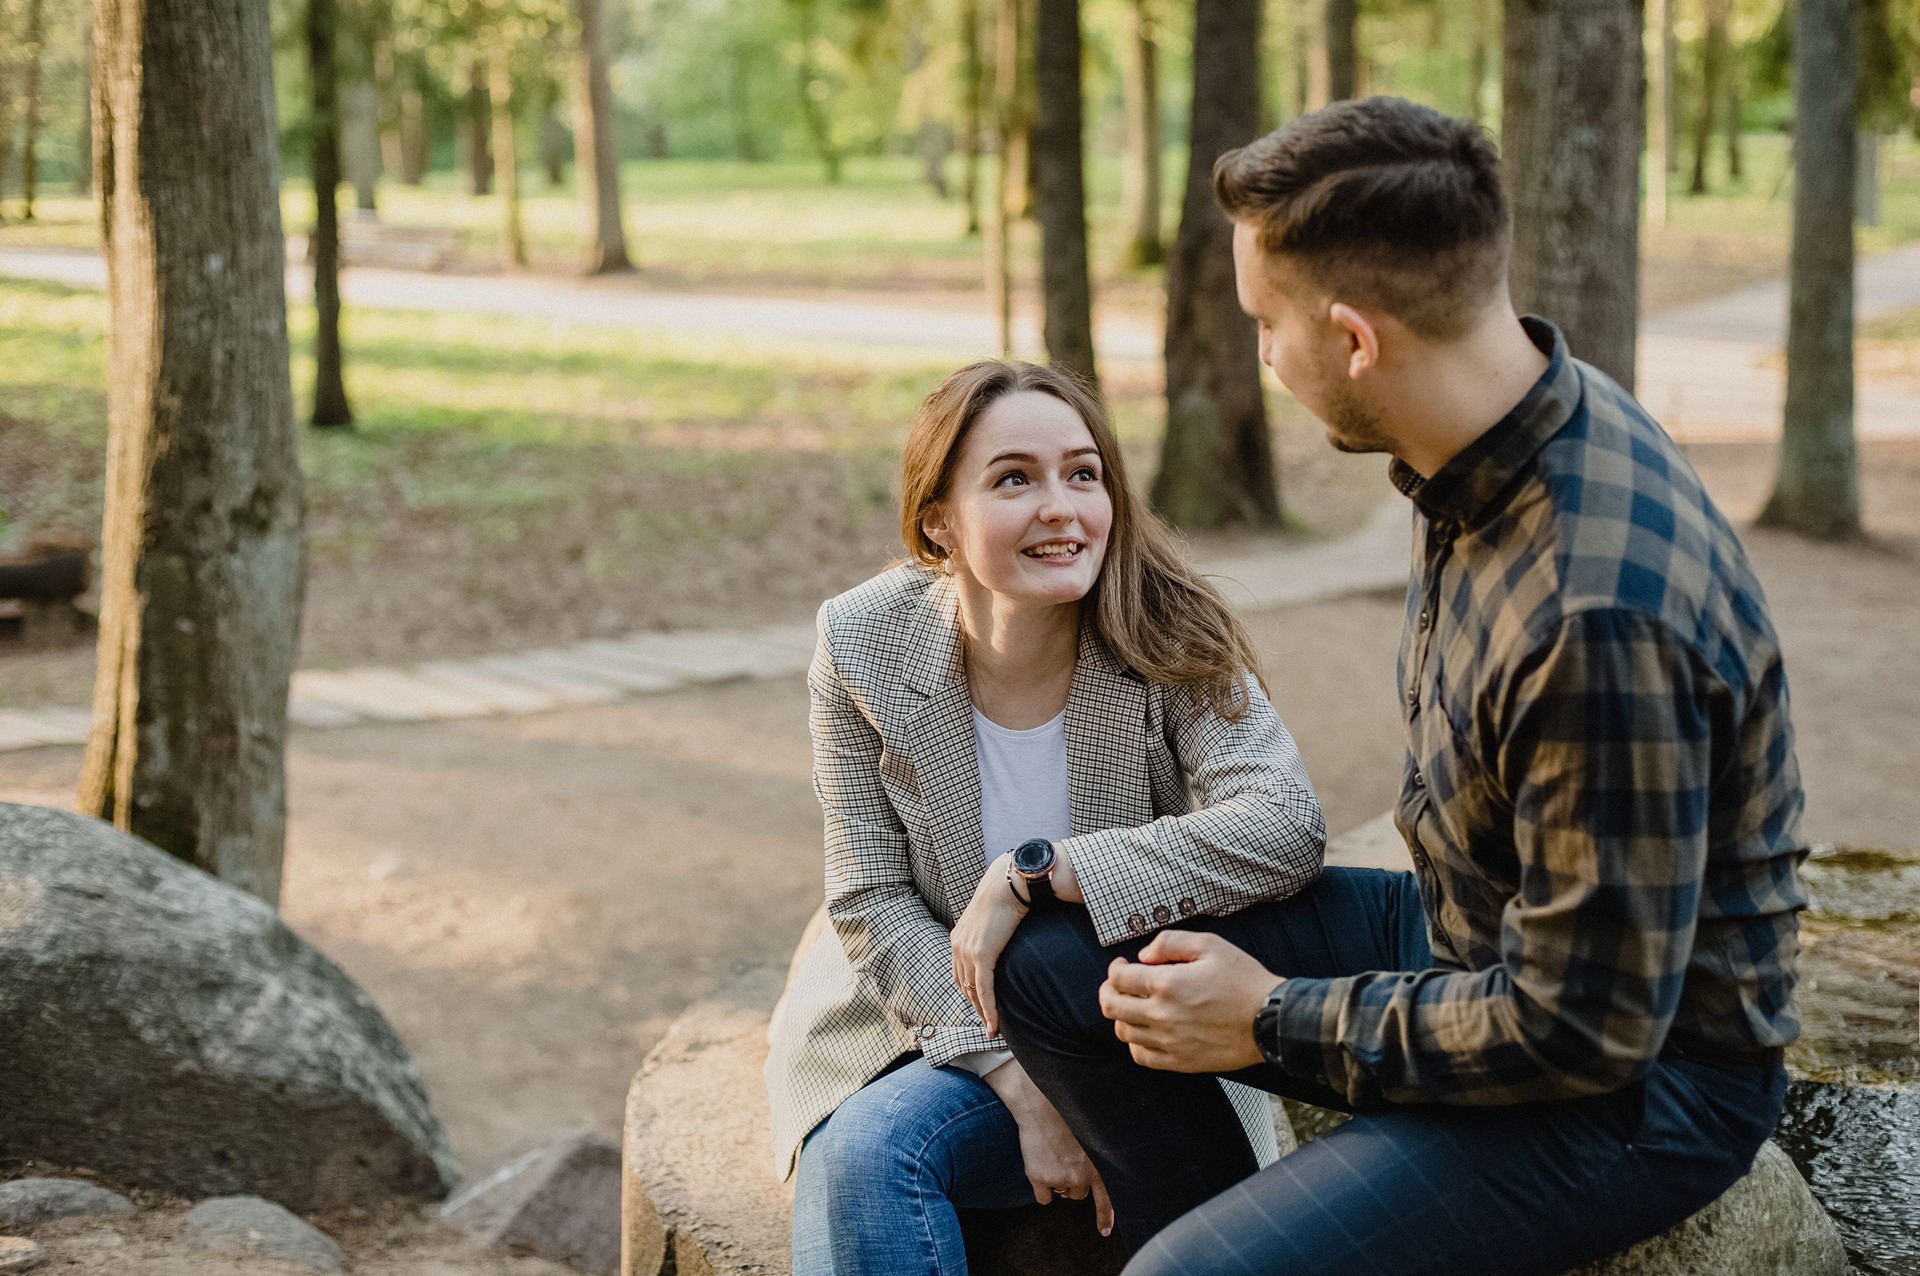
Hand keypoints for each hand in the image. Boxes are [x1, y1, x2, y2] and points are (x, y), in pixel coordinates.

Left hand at [951, 852, 1025, 1034]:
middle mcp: (958, 946)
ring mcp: (967, 951)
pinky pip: (983, 989)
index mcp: (958, 938)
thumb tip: (1002, 937)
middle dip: (975, 1008)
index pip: (959, 974)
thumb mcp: (992, 917)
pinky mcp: (981, 955)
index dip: (968, 993)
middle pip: (963, 986)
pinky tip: (994, 1024)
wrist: (1008, 883)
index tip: (980, 1007)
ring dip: (983, 1013)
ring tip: (993, 1030)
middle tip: (988, 1025)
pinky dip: (989, 1009)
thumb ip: (990, 932)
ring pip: (972, 992)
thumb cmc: (1006, 896)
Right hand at [983, 1059, 1114, 1235]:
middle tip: (1062, 1157)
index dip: (1105, 1216)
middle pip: (1077, 1194)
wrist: (1039, 1106)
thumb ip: (1090, 1161)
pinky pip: (1043, 1198)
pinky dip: (1040, 1188)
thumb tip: (1084, 1184)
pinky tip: (1038, 1166)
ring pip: (1061, 1194)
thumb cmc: (1062, 1118)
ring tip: (1051, 1155)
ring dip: (1056, 1182)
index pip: (1106, 1198)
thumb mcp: (1087, 1138)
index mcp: (1097, 1164)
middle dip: (1070, 1182)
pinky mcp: (1041, 1180)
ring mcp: (1061, 1179)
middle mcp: (1081, 1175)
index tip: (1104, 1232)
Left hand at [1099, 930, 1276, 1072]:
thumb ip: (1170, 942)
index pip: (1118, 978)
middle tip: (1118, 984)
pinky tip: (1145, 1031)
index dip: (1115, 968)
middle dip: (1109, 990)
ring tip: (1134, 1005)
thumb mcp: (1210, 944)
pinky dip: (1135, 1042)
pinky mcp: (1179, 1061)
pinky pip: (1140, 1056)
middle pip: (1111, 1005)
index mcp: (1167, 984)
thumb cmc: (1243, 980)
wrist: (1271, 1020)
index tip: (1122, 965)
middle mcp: (1162, 1015)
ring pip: (1123, 1031)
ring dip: (1122, 1015)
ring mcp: (1169, 1041)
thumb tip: (1143, 955)